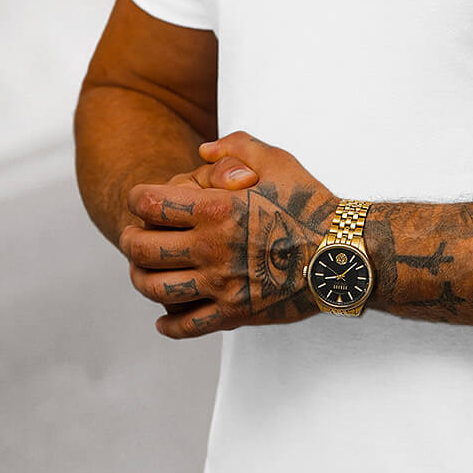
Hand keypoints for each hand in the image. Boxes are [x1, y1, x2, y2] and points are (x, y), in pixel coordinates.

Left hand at [118, 131, 338, 337]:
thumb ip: (237, 147)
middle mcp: (212, 248)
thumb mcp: (277, 161)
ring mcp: (221, 285)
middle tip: (131, 235)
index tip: (140, 199)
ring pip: (156, 289)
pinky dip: (168, 324)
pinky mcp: (235, 314)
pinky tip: (163, 318)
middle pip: (143, 248)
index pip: (151, 204)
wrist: (344, 254)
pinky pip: (188, 326)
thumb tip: (203, 151)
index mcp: (217, 210)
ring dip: (139, 279)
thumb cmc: (312, 204)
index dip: (137, 198)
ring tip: (141, 272)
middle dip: (129, 239)